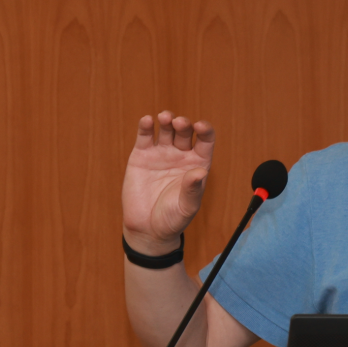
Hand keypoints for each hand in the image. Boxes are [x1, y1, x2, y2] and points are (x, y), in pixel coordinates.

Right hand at [121, 111, 214, 254]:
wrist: (147, 228)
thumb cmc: (172, 219)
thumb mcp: (186, 206)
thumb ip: (193, 189)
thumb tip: (201, 172)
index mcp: (196, 164)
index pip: (205, 141)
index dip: (205, 130)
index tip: (201, 126)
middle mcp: (180, 155)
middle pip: (185, 131)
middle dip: (183, 124)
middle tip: (179, 123)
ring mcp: (161, 153)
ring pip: (166, 129)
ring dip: (167, 120)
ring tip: (165, 117)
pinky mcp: (142, 155)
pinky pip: (146, 136)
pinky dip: (146, 126)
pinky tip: (148, 120)